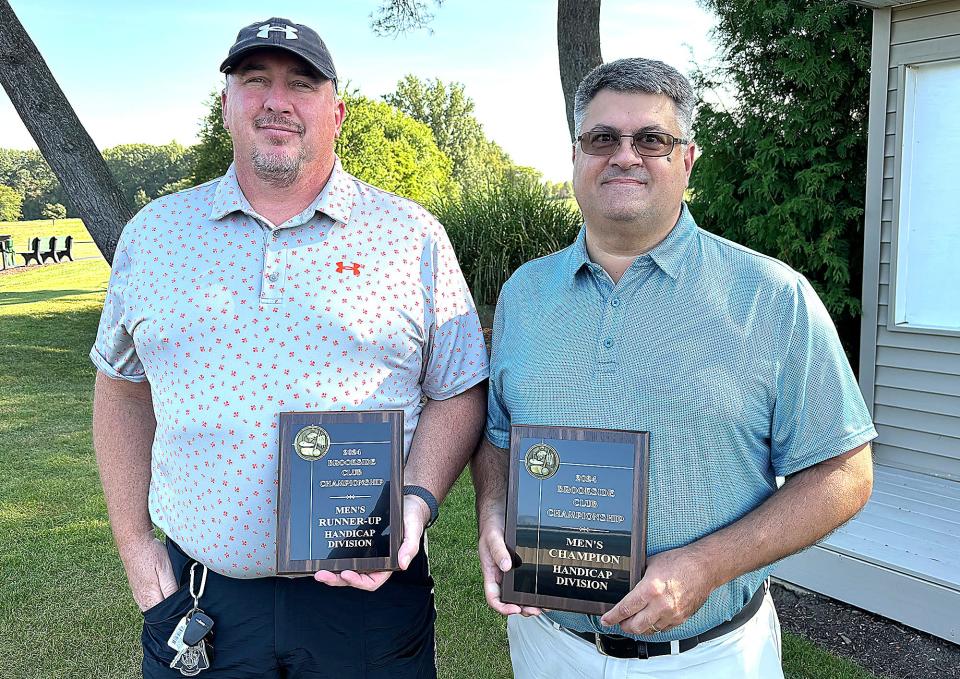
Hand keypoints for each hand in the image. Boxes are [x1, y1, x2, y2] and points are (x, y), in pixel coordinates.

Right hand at [120, 534, 178, 611]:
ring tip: (175, 601)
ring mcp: (138, 595)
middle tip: (183, 606)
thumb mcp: (166, 568)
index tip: (187, 611)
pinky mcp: (137, 589)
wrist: (133, 542)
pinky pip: (148, 601)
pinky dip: (157, 601)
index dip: (177, 614)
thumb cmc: (150, 553)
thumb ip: (171, 588)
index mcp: (150, 597)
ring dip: (164, 606)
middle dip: (171, 612)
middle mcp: (142, 600)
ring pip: (153, 608)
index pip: (165, 615)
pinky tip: (163, 594)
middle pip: (159, 614)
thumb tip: (178, 603)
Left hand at [314, 494, 428, 590]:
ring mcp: (365, 554)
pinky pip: (345, 555)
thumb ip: (409, 547)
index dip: (357, 581)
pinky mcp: (358, 544)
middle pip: (354, 578)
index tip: (345, 574)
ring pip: (346, 569)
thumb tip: (403, 564)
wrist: (407, 502)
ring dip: (332, 572)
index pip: (371, 581)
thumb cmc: (412, 518)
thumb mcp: (413, 530)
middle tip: (322, 575)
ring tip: (318, 570)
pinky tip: (322, 555)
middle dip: (337, 579)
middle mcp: (375, 563)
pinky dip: (334, 558)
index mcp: (388, 565)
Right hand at [478, 520, 540, 616]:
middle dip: (522, 608)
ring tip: (542, 605)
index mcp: (491, 573)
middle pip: (509, 599)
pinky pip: (527, 581)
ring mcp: (511, 571)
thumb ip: (498, 552)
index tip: (515, 609)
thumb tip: (506, 567)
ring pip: (519, 593)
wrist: (498, 513)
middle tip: (535, 609)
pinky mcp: (521, 565)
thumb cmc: (492, 527)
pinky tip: (544, 590)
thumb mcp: (492, 538)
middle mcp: (501, 575)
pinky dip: (535, 588)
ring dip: (530, 602)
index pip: (493, 597)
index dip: (503, 607)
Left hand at [599, 546, 713, 634]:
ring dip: (639, 628)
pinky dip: (653, 626)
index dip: (612, 617)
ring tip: (634, 621)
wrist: (704, 567)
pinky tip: (650, 620)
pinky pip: (662, 629)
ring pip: (649, 630)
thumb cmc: (680, 561)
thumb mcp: (651, 564)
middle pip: (635, 626)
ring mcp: (672, 614)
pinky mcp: (681, 618)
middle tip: (619, 621)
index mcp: (650, 589)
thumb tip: (627, 583)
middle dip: (624, 626)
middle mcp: (660, 605)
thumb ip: (638, 577)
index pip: (625, 609)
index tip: (605, 620)